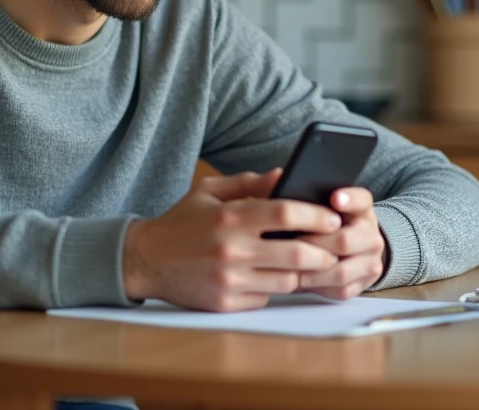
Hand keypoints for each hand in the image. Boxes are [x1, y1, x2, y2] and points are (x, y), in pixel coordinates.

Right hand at [123, 168, 343, 311]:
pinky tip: (273, 276)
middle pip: (297, 253)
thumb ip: (250, 183)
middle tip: (333, 246)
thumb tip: (286, 174)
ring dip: (303, 272)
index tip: (333, 217)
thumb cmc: (182, 222)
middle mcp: (232, 250)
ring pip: (287, 281)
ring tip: (310, 261)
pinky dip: (274, 288)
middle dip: (324, 251)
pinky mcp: (226, 304)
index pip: (286, 212)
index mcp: (231, 217)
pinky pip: (266, 298)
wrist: (145, 260)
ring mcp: (230, 281)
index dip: (316, 215)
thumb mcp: (210, 191)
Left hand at [293, 187, 384, 300]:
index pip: (361, 199)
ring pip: (341, 271)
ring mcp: (370, 260)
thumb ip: (296, 192)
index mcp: (361, 208)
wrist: (348, 250)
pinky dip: (317, 286)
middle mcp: (370, 233)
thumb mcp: (314, 203)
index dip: (349, 199)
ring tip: (288, 266)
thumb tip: (276, 176)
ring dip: (312, 270)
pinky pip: (341, 290)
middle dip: (314, 244)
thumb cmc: (320, 223)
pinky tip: (299, 279)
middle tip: (291, 242)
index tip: (334, 198)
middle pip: (345, 240)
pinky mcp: (364, 283)